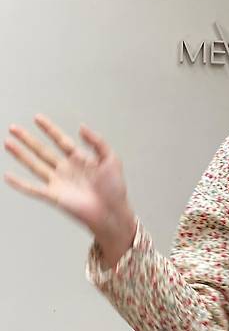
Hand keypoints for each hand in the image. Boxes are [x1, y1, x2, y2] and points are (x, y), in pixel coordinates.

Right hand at [4, 114, 135, 247]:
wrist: (112, 212)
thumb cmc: (115, 189)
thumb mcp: (111, 159)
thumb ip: (97, 142)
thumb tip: (82, 127)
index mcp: (80, 159)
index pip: (61, 140)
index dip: (49, 129)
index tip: (37, 118)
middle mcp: (66, 169)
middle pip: (43, 150)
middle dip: (28, 139)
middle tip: (14, 128)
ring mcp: (58, 182)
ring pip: (34, 165)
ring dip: (20, 154)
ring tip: (8, 143)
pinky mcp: (54, 196)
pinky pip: (33, 189)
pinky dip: (20, 183)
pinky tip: (8, 176)